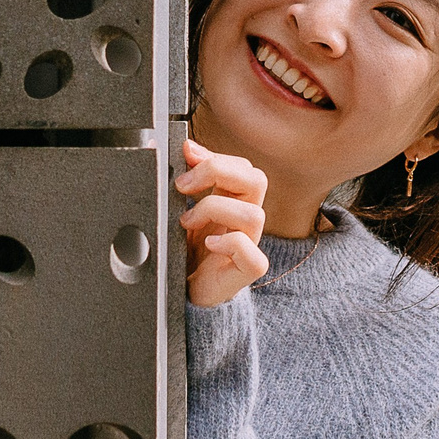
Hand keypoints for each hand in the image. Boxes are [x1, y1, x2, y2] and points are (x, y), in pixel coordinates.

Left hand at [175, 138, 269, 305]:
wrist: (186, 291)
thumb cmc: (187, 250)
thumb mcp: (182, 210)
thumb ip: (188, 182)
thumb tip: (187, 147)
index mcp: (233, 202)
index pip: (242, 167)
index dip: (216, 157)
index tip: (186, 155)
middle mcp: (244, 220)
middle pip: (256, 180)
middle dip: (217, 173)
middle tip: (183, 186)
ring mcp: (248, 245)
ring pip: (254, 214)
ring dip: (214, 210)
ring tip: (186, 222)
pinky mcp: (245, 271)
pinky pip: (252, 256)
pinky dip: (230, 245)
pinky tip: (208, 244)